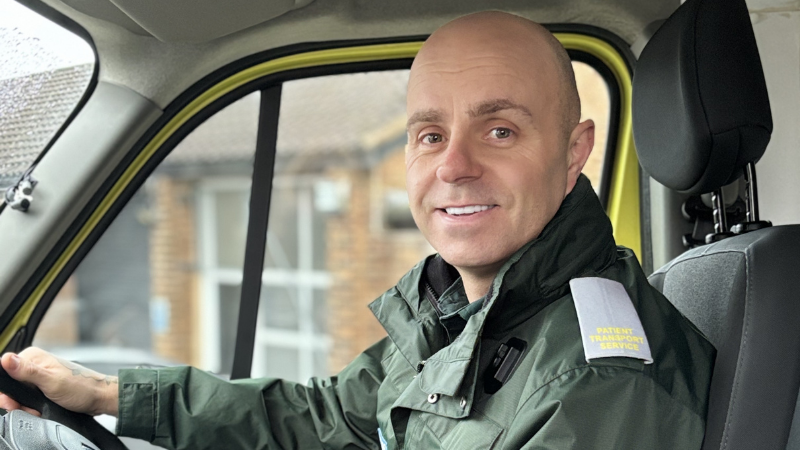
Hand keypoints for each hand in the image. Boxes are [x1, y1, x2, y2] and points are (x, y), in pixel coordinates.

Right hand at [0, 347, 118, 416]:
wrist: (99, 397)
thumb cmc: (82, 388)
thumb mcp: (52, 381)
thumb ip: (27, 371)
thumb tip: (6, 359)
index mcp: (33, 357)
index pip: (5, 373)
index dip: (7, 392)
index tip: (14, 403)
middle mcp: (34, 364)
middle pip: (11, 386)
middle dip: (17, 401)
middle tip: (29, 409)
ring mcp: (39, 375)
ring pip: (19, 394)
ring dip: (25, 405)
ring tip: (38, 409)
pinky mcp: (43, 385)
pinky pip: (28, 397)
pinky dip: (32, 406)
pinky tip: (40, 409)